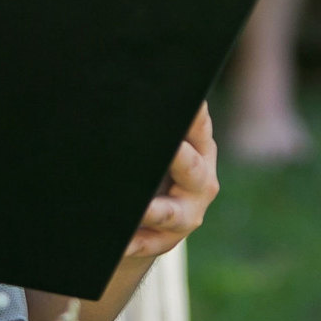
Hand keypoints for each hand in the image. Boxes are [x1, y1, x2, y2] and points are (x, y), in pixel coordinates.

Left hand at [125, 106, 218, 258]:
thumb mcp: (164, 145)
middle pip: (192, 170)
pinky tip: (120, 241)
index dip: (195, 115)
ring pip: (169, 213)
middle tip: (171, 149)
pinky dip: (133, 242)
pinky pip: (147, 243)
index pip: (199, 127)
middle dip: (179, 159)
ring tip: (139, 208)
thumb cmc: (156, 167)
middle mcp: (201, 182)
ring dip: (152, 210)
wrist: (151, 222)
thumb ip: (157, 123)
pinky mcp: (165, 241)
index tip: (189, 104)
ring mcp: (186, 215)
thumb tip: (134, 77)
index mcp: (201, 150)